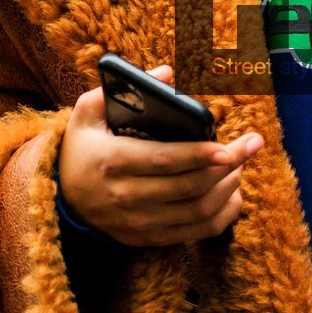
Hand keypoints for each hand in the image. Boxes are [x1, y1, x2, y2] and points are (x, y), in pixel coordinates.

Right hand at [57, 69, 262, 246]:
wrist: (60, 196)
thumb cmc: (81, 147)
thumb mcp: (86, 113)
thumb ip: (119, 89)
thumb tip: (167, 74)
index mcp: (112, 161)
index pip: (164, 160)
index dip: (199, 155)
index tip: (229, 147)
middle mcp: (125, 196)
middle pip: (188, 186)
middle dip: (228, 166)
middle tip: (251, 145)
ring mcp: (138, 222)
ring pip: (196, 212)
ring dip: (227, 189)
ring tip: (241, 165)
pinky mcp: (147, 238)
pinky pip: (194, 233)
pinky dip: (221, 216)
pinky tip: (233, 195)